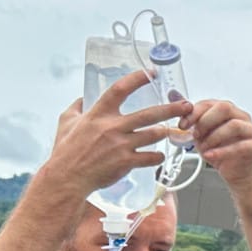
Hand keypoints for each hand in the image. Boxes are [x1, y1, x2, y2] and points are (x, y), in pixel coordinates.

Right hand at [43, 69, 194, 197]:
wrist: (67, 178)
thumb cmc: (65, 151)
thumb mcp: (66, 122)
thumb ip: (76, 108)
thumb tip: (82, 99)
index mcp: (98, 114)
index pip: (121, 89)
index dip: (137, 79)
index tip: (151, 73)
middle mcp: (112, 127)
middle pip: (149, 114)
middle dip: (171, 109)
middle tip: (186, 106)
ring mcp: (121, 145)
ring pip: (153, 135)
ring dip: (165, 132)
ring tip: (172, 131)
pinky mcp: (126, 162)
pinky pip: (150, 158)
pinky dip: (157, 156)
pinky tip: (159, 155)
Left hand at [187, 100, 251, 187]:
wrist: (235, 172)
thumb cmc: (220, 151)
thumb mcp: (201, 136)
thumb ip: (192, 123)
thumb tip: (177, 108)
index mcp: (227, 111)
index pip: (210, 103)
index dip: (194, 112)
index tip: (183, 124)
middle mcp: (241, 117)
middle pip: (224, 108)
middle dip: (205, 121)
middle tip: (195, 134)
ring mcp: (250, 130)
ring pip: (234, 125)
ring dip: (214, 137)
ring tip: (204, 148)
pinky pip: (240, 146)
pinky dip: (222, 151)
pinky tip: (210, 156)